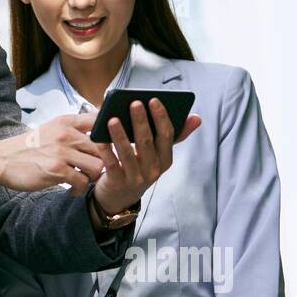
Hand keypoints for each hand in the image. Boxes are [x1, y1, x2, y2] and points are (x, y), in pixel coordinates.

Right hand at [0, 113, 109, 193]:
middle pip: (102, 148)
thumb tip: (97, 137)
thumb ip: (72, 130)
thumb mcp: (50, 129)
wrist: (3, 160)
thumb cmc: (29, 146)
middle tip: (92, 170)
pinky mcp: (57, 170)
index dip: (109, 133)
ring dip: (92, 177)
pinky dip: (79, 189)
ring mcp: (61, 152)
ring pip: (97, 166)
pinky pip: (82, 182)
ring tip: (82, 179)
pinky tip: (71, 189)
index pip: (98, 121)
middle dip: (102, 161)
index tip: (109, 145)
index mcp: (65, 122)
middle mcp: (65, 134)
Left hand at [87, 98, 201, 226]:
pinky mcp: (118, 183)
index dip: (161, 118)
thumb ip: (174, 135)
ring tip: (113, 119)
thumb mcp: (158, 154)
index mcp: (165, 159)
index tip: (154, 100)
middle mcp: (153, 170)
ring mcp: (136, 178)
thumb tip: (197, 118)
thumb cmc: (140, 166)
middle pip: (147, 143)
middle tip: (134, 103)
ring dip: (120, 135)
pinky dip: (106, 151)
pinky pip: (111, 165)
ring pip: (127, 154)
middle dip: (141, 122)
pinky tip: (100, 139)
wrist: (121, 196)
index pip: (167, 136)